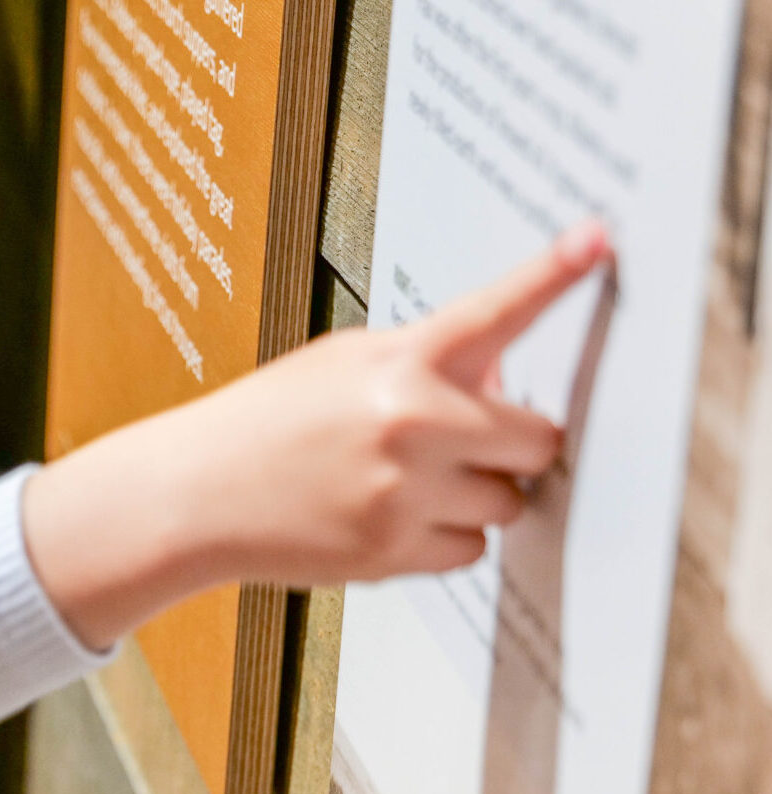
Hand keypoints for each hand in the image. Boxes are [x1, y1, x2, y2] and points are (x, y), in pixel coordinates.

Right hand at [24, 220, 611, 650]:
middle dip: (517, 442)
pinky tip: (391, 517)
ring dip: (478, 494)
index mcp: (399, 363)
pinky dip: (444, 539)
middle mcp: (412, 424)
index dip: (553, 274)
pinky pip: (468, 550)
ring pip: (508, 502)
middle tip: (472, 440)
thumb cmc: (265, 424)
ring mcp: (406, 493)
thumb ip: (425, 365)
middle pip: (539, 439)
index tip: (599, 242)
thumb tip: (500, 386)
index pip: (495, 311)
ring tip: (413, 483)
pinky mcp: (393, 552)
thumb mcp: (340, 367)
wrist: (194, 496)